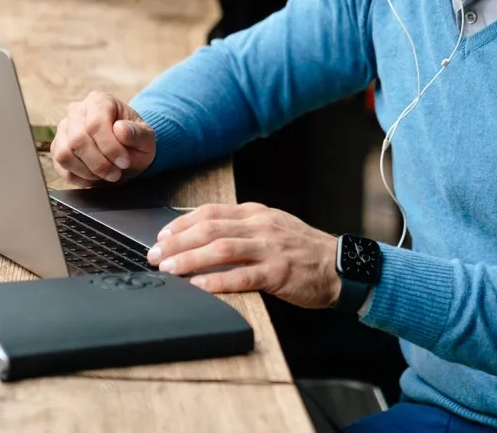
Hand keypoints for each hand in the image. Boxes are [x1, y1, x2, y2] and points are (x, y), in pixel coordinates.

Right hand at [50, 91, 155, 186]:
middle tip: (115, 173)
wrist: (126, 152)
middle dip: (99, 163)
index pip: (95, 124)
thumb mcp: (146, 138)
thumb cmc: (135, 141)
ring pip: (64, 154)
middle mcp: (77, 111)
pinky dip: (78, 178)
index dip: (110, 148)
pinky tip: (94, 177)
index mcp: (99, 101)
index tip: (124, 162)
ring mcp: (63, 129)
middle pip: (77, 140)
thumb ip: (137, 133)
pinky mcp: (57, 148)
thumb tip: (120, 129)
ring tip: (105, 175)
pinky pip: (60, 167)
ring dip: (87, 171)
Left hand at [146, 202, 340, 308]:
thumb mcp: (271, 228)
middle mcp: (261, 225)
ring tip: (169, 269)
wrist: (340, 266)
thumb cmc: (303, 250)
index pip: (210, 212)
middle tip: (156, 255)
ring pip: (222, 249)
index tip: (161, 236)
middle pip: (210, 228)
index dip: (181, 224)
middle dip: (178, 242)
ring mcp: (270, 248)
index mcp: (256, 213)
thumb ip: (241, 229)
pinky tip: (199, 285)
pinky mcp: (279, 272)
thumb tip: (202, 238)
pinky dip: (218, 280)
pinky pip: (243, 276)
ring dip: (190, 259)